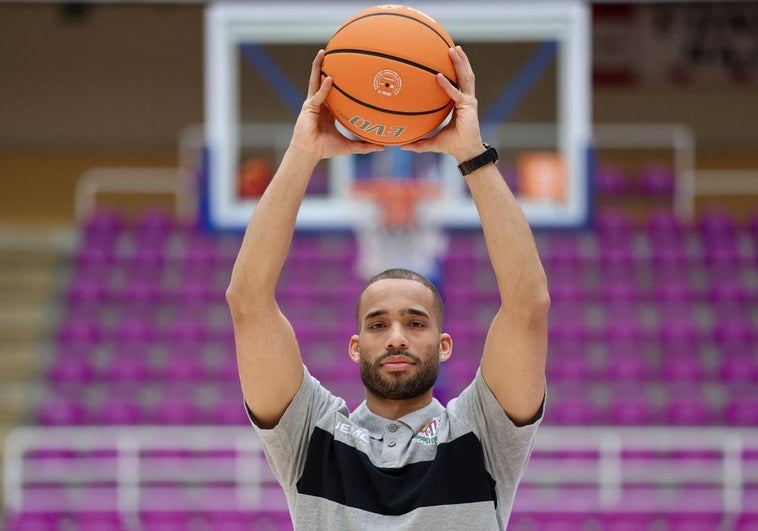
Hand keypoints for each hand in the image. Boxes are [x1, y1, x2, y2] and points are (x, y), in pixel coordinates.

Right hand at [289, 50, 384, 162]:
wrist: (310, 154)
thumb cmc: (326, 149)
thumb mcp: (349, 146)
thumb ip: (365, 145)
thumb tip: (383, 147)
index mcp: (328, 108)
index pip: (333, 89)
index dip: (339, 78)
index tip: (350, 67)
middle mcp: (320, 102)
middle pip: (322, 79)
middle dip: (326, 65)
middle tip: (335, 51)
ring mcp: (313, 103)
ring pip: (315, 81)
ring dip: (318, 66)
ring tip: (323, 52)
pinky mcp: (308, 107)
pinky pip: (318, 95)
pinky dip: (324, 88)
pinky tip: (330, 79)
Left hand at [401, 46, 484, 162]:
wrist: (464, 152)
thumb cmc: (451, 146)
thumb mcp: (431, 142)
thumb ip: (417, 142)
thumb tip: (401, 146)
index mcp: (459, 102)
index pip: (458, 82)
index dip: (455, 70)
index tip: (447, 58)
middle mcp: (465, 98)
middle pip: (464, 75)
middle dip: (460, 60)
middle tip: (452, 46)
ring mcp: (468, 101)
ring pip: (465, 78)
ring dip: (460, 63)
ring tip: (454, 50)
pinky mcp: (468, 107)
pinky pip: (456, 93)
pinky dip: (447, 85)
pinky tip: (438, 76)